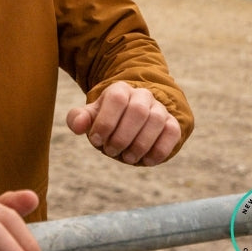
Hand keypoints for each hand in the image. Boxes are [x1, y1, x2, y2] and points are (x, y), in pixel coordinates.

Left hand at [66, 81, 180, 165]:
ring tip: (127, 158)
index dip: (106, 121)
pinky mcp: (171, 123)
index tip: (96, 140)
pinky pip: (172, 132)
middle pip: (138, 110)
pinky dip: (159, 150)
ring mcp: (159, 108)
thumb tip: (79, 126)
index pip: (116, 98)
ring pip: (156, 121)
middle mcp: (142, 95)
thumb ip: (79, 119)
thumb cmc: (107, 120)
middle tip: (110, 151)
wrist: (129, 120)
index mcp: (120, 89)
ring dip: (140, 144)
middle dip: (122, 136)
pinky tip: (146, 161)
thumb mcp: (91, 117)